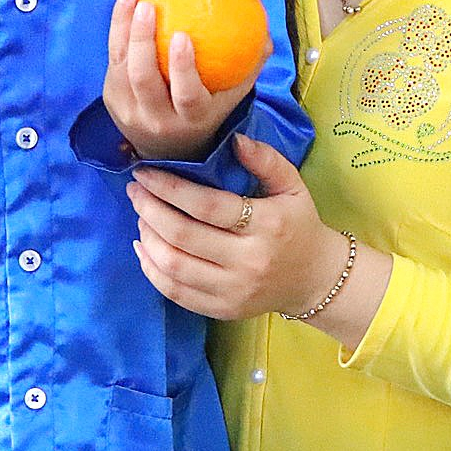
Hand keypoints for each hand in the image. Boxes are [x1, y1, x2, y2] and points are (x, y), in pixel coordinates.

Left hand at [104, 0, 250, 161]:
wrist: (166, 149)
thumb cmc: (206, 111)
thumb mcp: (231, 97)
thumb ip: (249, 66)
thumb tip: (266, 33)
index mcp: (191, 120)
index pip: (185, 96)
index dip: (182, 68)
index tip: (183, 35)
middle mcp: (158, 119)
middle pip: (144, 79)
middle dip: (142, 40)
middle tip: (149, 6)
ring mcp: (130, 111)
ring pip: (122, 66)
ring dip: (123, 27)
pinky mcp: (112, 99)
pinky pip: (113, 59)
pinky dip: (117, 28)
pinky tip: (125, 0)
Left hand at [128, 135, 357, 322]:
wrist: (315, 279)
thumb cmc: (299, 226)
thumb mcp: (293, 187)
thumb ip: (267, 160)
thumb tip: (234, 140)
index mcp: (267, 226)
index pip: (207, 206)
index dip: (170, 188)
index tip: (145, 173)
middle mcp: (249, 262)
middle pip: (183, 236)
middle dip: (150, 210)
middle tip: (135, 192)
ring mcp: (234, 290)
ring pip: (174, 265)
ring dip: (147, 238)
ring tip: (141, 217)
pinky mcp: (223, 310)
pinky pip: (176, 292)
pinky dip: (152, 270)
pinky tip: (144, 248)